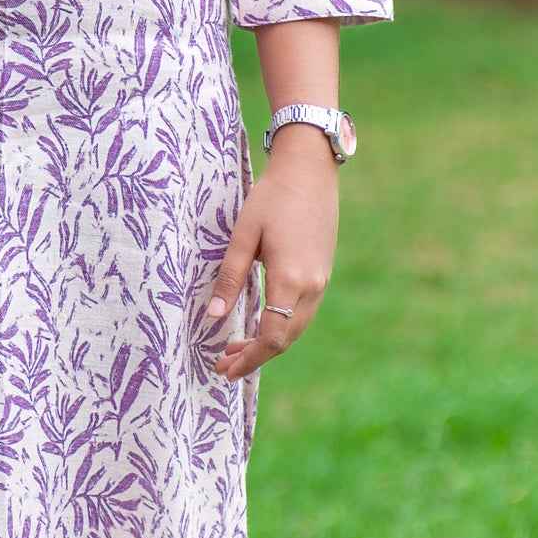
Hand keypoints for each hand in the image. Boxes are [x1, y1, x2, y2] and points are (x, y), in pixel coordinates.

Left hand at [204, 126, 338, 381]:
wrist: (310, 169)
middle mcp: (312, 286)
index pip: (272, 336)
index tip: (225, 369)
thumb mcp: (243, 235)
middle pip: (286, 339)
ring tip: (237, 349)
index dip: (249, 358)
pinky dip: (283, 327)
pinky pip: (304, 312)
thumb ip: (229, 277)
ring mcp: (322, 279)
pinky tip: (263, 324)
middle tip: (225, 366)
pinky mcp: (323, 271)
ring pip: (297, 327)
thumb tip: (213, 316)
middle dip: (256, 357)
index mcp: (290, 279)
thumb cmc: (271, 197)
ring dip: (269, 343)